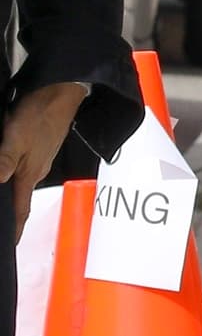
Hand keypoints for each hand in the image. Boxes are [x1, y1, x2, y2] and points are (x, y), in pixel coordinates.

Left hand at [0, 82, 88, 241]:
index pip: (21, 210)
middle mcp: (37, 170)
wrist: (62, 92)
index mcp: (30, 175)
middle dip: (12, 211)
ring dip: (12, 189)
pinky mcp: (40, 146)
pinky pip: (25, 165)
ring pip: (22, 179)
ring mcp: (40, 158)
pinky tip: (9, 163)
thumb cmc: (41, 115)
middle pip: (21, 197)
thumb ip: (4, 161)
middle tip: (3, 220)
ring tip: (2, 193)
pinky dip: (15, 170)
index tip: (11, 244)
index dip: (16, 229)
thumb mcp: (14, 138)